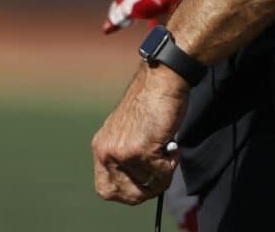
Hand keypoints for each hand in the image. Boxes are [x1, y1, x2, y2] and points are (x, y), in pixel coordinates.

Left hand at [92, 64, 187, 204]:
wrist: (161, 81)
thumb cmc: (150, 103)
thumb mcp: (126, 132)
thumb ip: (124, 155)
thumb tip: (136, 184)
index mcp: (101, 147)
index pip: (105, 189)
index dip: (125, 193)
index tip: (142, 186)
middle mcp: (107, 152)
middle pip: (125, 194)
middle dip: (147, 191)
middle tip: (161, 174)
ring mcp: (122, 153)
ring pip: (146, 186)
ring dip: (163, 174)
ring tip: (168, 151)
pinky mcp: (141, 150)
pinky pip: (161, 174)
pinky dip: (172, 164)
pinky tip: (173, 146)